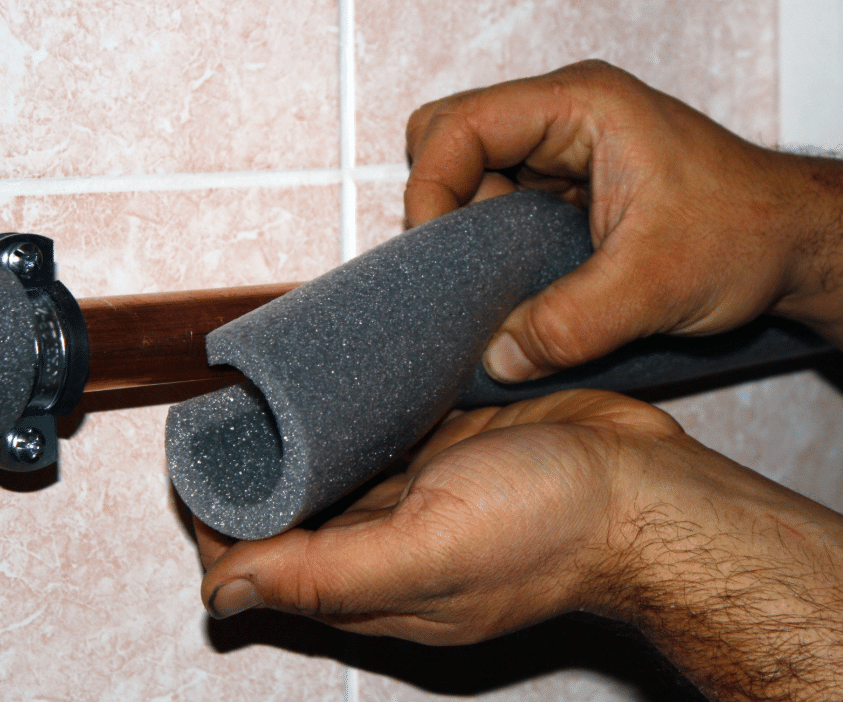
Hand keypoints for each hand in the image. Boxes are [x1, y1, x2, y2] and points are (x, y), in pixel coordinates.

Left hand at [196, 390, 679, 643]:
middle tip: (221, 419)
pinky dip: (345, 419)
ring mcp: (416, 496)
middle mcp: (387, 546)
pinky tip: (327, 390)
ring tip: (259, 397)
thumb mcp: (429, 555)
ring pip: (329, 474)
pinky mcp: (443, 452)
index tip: (200, 469)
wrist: (642, 487)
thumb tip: (222, 599)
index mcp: (374, 587)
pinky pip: (376, 436)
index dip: (222, 524)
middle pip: (289, 518)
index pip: (265, 565)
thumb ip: (325, 578)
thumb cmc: (551, 526)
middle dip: (249, 476)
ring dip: (292, 443)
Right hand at [405, 60, 842, 381]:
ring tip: (498, 289)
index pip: (460, 126)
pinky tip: (516, 291)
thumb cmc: (750, 232)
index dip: (430, 188)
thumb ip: (571, 324)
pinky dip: (493, 256)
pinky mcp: (562, 195)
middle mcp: (561, 122)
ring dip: (469, 240)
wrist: (791, 246)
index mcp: (579, 108)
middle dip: (442, 208)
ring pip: (470, 183)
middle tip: (461, 269)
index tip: (433, 254)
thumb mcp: (656, 284)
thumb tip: (496, 358)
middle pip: (450, 144)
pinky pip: (498, 215)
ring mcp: (560, 158)